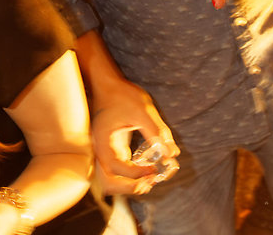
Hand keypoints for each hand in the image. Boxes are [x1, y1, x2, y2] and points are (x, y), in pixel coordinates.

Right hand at [91, 77, 178, 194]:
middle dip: (130, 188)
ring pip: (112, 181)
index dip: (136, 173)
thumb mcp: (143, 110)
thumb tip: (171, 154)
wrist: (109, 84)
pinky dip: (132, 175)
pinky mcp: (113, 150)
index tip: (153, 169)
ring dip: (129, 185)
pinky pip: (120, 171)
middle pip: (108, 184)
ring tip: (151, 177)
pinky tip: (149, 167)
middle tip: (151, 180)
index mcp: (103, 142)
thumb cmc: (123, 95)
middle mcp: (101, 151)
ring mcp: (105, 152)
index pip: (117, 168)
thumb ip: (156, 131)